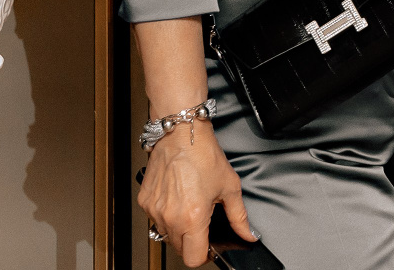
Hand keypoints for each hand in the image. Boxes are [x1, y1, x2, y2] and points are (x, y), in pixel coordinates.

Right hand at [138, 117, 254, 266]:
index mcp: (193, 218)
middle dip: (192, 242)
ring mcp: (154, 211)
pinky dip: (166, 216)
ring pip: (166, 235)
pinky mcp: (145, 202)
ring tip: (189, 207)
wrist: (182, 135)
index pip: (193, 258)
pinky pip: (155, 220)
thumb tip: (248, 234)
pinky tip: (177, 199)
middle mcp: (170, 218)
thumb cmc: (204, 156)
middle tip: (202, 223)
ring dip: (178, 229)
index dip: (205, 255)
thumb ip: (239, 217)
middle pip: (180, 249)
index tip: (209, 246)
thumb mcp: (230, 187)